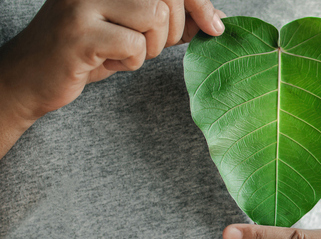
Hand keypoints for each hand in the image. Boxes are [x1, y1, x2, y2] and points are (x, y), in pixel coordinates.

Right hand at [0, 0, 224, 118]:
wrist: (31, 79)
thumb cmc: (89, 53)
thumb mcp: (137, 32)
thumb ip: (175, 23)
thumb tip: (219, 20)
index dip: (198, 2)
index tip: (215, 27)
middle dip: (171, 32)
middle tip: (146, 48)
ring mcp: (83, 3)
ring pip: (153, 18)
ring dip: (149, 47)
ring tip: (123, 53)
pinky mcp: (78, 33)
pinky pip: (134, 46)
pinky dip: (130, 62)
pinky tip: (106, 63)